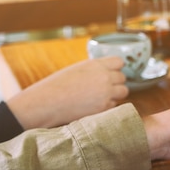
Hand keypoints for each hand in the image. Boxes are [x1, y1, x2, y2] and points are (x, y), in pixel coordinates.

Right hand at [7, 57, 128, 128]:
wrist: (46, 103)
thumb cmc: (57, 86)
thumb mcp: (77, 69)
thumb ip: (94, 69)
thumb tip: (108, 71)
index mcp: (96, 64)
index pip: (119, 62)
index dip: (115, 68)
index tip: (111, 72)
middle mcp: (104, 77)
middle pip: (122, 78)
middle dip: (115, 82)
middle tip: (103, 87)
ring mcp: (106, 93)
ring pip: (123, 91)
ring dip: (115, 94)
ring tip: (101, 96)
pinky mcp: (104, 107)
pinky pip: (115, 104)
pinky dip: (108, 105)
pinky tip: (94, 105)